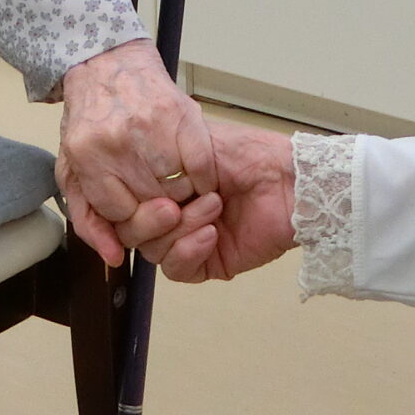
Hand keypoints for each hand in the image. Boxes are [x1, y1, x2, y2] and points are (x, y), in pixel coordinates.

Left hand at [55, 39, 214, 266]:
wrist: (109, 65)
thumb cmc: (92, 122)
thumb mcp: (74, 171)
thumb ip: (89, 219)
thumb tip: (114, 257)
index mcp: (88, 156)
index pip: (120, 215)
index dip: (135, 219)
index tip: (143, 212)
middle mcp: (118, 142)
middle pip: (152, 206)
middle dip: (162, 212)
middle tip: (166, 203)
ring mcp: (152, 126)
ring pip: (180, 190)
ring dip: (185, 197)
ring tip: (178, 187)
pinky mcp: (182, 114)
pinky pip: (202, 166)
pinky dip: (204, 178)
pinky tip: (196, 175)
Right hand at [123, 121, 299, 284]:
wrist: (290, 180)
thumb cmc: (250, 155)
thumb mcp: (198, 145)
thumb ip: (161, 160)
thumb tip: (128, 173)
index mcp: (166, 183)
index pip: (126, 200)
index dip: (124, 200)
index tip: (137, 188)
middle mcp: (172, 212)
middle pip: (132, 230)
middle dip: (149, 219)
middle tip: (174, 205)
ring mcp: (188, 239)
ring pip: (153, 250)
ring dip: (179, 230)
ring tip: (211, 207)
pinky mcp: (207, 263)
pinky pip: (178, 269)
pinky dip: (188, 251)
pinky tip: (210, 234)